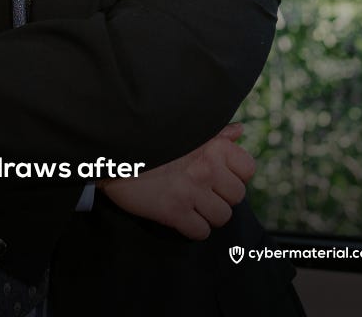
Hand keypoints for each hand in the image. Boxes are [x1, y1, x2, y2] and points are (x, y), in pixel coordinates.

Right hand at [96, 123, 254, 239]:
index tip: (219, 177)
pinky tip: (181, 218)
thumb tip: (239, 131)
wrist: (113, 152)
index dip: (235, 176)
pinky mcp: (174, 211)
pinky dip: (192, 229)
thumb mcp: (185, 129)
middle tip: (203, 193)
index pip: (248, 169)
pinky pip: (201, 232)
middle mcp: (207, 168)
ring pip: (222, 217)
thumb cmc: (149, 139)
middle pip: (237, 196)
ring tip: (193, 207)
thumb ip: (215, 132)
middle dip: (221, 197)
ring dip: (208, 215)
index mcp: (212, 146)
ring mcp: (191, 191)